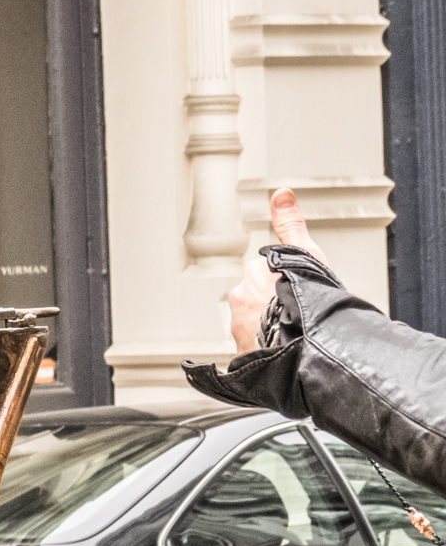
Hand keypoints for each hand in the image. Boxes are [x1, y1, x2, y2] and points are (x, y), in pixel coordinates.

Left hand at [226, 188, 323, 354]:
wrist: (305, 343)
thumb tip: (281, 195)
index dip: (287, 285)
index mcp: (254, 274)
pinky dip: (265, 348)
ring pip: (255, 323)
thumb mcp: (306, 253)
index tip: (298, 293)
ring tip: (291, 333)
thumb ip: (291, 226)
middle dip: (275, 305)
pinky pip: (253, 347)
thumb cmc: (308, 298)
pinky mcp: (240, 351)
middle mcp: (240, 298)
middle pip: (259, 299)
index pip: (268, 276)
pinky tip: (281, 349)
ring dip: (269, 327)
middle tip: (297, 313)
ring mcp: (238, 326)